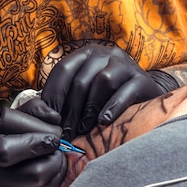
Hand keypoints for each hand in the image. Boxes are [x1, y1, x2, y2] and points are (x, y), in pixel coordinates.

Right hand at [0, 105, 66, 186]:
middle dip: (55, 159)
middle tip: (56, 151)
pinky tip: (44, 176)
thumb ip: (27, 114)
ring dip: (56, 172)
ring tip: (53, 161)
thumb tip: (55, 119)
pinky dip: (48, 186)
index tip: (52, 137)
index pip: (13, 151)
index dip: (40, 142)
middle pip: (37, 174)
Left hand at [41, 43, 165, 140]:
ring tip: (84, 130)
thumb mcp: (85, 92)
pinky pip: (125, 91)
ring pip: (102, 81)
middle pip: (82, 79)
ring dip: (90, 109)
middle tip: (66, 133)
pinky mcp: (142, 79)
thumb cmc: (108, 97)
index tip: (49, 120)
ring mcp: (126, 64)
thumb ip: (66, 98)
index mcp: (87, 54)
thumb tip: (41, 116)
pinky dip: (112, 107)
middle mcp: (106, 53)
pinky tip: (104, 122)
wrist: (146, 96)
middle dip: (71, 109)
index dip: (54, 95)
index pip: (63, 69)